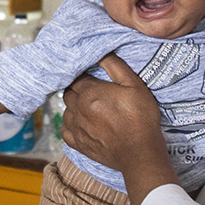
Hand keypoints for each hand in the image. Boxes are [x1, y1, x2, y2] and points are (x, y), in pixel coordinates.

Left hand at [62, 53, 177, 204]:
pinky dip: (70, 125)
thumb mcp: (134, 85)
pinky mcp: (78, 144)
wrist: (140, 153)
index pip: (77, 77)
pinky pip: (65, 130)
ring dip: (74, 107)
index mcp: (89, 92)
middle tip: (94, 92)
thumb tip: (101, 52)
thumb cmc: (140, 118)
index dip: (85, 75)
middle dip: (78, 89)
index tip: (95, 78)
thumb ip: (115, 66)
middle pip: (69, 92)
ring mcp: (76, 128)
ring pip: (66, 110)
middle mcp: (77, 109)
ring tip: (90, 108)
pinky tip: (82, 124)